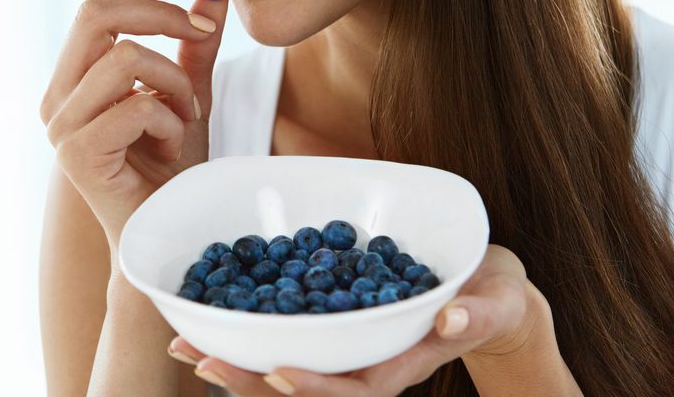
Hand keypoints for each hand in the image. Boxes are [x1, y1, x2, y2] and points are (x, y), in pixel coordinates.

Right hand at [39, 0, 228, 252]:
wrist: (169, 233)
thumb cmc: (172, 169)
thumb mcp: (188, 92)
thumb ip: (194, 44)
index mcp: (75, 75)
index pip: (98, 2)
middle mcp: (58, 95)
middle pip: (97, 13)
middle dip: (161, 11)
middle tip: (206, 31)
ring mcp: (61, 125)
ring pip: (124, 58)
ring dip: (174, 82)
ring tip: (189, 113)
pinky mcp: (76, 154)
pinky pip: (136, 106)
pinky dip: (171, 120)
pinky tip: (173, 146)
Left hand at [168, 244, 534, 395]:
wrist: (485, 294)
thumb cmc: (492, 298)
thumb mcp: (494, 302)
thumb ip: (478, 313)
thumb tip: (453, 320)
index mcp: (403, 362)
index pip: (356, 387)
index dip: (317, 386)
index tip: (277, 374)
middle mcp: (367, 360)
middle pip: (305, 382)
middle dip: (252, 378)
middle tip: (201, 360)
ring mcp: (348, 345)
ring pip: (287, 361)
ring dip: (238, 357)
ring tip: (186, 344)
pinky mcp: (335, 323)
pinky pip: (289, 333)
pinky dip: (250, 328)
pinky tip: (211, 317)